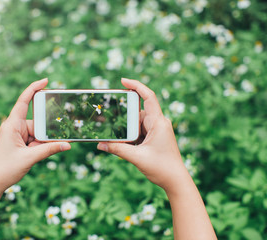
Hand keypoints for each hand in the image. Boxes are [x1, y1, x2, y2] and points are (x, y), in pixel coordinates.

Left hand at [0, 78, 70, 193]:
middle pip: (36, 122)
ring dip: (41, 143)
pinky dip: (38, 147)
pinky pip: (33, 140)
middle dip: (44, 133)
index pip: (24, 101)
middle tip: (42, 145)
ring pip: (37, 133)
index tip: (46, 81)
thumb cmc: (5, 169)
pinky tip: (36, 155)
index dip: (34, 89)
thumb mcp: (30, 158)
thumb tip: (68, 144)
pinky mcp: (18, 142)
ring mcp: (16, 135)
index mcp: (12, 124)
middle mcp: (13, 127)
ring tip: (35, 154)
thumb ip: (49, 150)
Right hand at [97, 78, 188, 192]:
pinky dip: (131, 135)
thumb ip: (117, 149)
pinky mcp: (155, 137)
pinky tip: (126, 144)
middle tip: (111, 120)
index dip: (136, 86)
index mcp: (159, 123)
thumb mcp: (137, 158)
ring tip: (117, 136)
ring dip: (127, 129)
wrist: (176, 181)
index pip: (149, 97)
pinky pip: (140, 131)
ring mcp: (158, 130)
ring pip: (137, 123)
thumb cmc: (162, 168)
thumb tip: (100, 144)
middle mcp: (159, 123)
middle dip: (125, 117)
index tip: (122, 81)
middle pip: (138, 112)